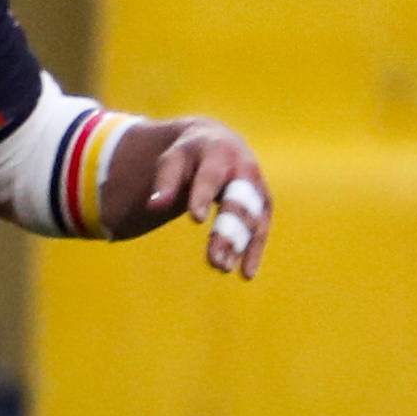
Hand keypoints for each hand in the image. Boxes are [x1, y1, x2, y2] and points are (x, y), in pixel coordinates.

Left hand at [138, 122, 269, 278]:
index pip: (210, 177)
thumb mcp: (173, 159)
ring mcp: (257, 187)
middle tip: (214, 261)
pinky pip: (262, 228)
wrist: (219, 141)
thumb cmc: (189, 154)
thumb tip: (154, 206)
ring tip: (221, 268)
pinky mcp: (263, 203)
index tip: (194, 219)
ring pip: (252, 220)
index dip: (202, 196)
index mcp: (219, 153)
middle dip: (227, 232)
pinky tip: (246, 274)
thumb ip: (165, 181)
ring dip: (239, 245)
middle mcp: (244, 169)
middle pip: (238, 203)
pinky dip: (254, 250)